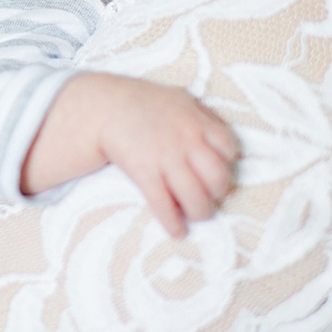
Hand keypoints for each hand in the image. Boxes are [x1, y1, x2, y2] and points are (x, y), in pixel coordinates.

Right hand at [24, 73, 237, 238]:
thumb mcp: (178, 99)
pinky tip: (176, 231)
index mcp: (196, 121)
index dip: (227, 164)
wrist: (104, 107)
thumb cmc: (142, 102)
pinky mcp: (144, 173)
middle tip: (209, 197)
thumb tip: (218, 135)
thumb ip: (201, 116)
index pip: (228, 148)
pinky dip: (173, 223)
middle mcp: (185, 140)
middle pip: (217, 177)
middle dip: (217, 193)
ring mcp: (165, 158)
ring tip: (196, 215)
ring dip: (200, 212)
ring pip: (195, 197)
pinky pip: (164, 205)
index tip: (219, 172)